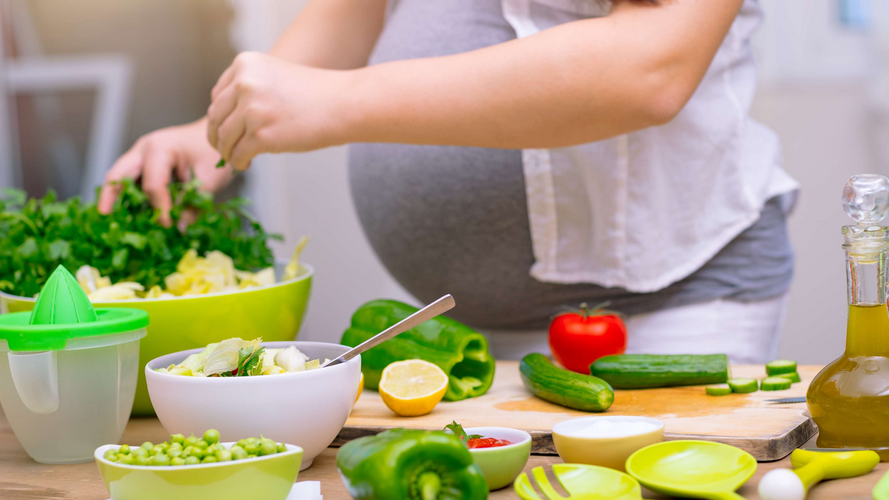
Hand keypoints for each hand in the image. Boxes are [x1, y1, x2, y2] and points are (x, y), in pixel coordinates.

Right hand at [97, 119, 232, 225]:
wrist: (217, 135)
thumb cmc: (214, 152)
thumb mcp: (210, 181)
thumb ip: (193, 205)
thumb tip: (178, 228)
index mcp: (161, 148)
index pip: (153, 184)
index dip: (159, 207)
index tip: (169, 224)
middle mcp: (145, 149)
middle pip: (119, 173)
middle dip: (110, 195)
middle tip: (104, 216)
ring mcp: (142, 154)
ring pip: (121, 176)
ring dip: (118, 197)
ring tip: (116, 220)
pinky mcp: (145, 163)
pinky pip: (131, 179)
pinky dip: (130, 195)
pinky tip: (133, 213)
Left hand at [207, 52, 351, 170]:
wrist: (344, 104)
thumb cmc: (316, 95)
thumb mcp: (275, 77)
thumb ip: (250, 89)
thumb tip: (226, 120)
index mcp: (245, 64)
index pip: (218, 95)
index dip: (220, 116)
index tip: (226, 129)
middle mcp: (244, 83)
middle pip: (216, 117)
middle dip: (217, 136)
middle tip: (224, 149)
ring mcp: (251, 109)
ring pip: (223, 138)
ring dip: (226, 152)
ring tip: (236, 158)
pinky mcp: (260, 134)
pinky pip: (237, 153)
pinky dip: (239, 162)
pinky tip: (247, 164)